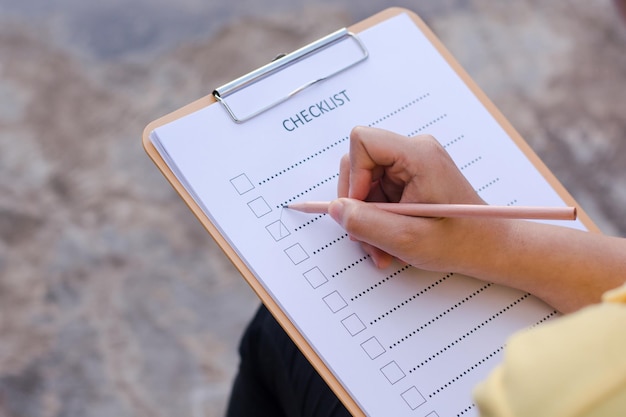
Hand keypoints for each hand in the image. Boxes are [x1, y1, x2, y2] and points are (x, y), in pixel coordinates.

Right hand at [329, 127, 625, 312]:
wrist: (493, 249)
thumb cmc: (461, 243)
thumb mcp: (407, 239)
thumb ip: (365, 223)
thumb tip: (334, 208)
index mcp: (418, 155)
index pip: (362, 141)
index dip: (353, 175)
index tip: (361, 208)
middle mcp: (415, 152)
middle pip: (359, 164)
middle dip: (358, 205)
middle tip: (368, 239)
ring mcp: (413, 164)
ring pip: (366, 184)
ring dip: (367, 219)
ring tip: (383, 249)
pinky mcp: (412, 178)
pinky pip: (378, 193)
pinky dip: (378, 219)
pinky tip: (390, 242)